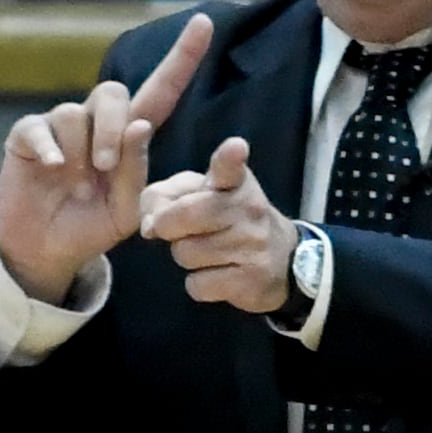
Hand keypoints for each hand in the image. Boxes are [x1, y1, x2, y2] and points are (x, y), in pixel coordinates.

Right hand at [0, 11, 212, 304]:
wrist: (49, 251)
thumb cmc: (92, 226)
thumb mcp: (127, 209)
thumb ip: (136, 171)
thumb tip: (140, 126)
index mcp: (129, 137)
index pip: (160, 91)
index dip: (182, 58)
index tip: (205, 23)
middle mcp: (96, 123)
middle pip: (112, 93)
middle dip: (112, 128)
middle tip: (106, 168)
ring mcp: (60, 127)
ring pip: (74, 112)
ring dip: (80, 152)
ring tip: (78, 187)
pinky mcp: (27, 136)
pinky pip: (39, 126)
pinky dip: (49, 148)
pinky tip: (53, 169)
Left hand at [139, 136, 298, 315]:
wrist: (282, 260)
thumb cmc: (229, 220)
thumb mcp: (203, 194)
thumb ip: (166, 196)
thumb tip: (149, 225)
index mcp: (236, 183)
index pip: (232, 167)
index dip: (230, 157)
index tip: (235, 147)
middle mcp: (248, 210)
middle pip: (186, 215)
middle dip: (168, 226)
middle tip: (178, 231)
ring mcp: (252, 246)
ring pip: (186, 253)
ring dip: (185, 256)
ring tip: (206, 251)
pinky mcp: (249, 281)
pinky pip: (197, 285)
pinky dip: (198, 283)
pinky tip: (216, 274)